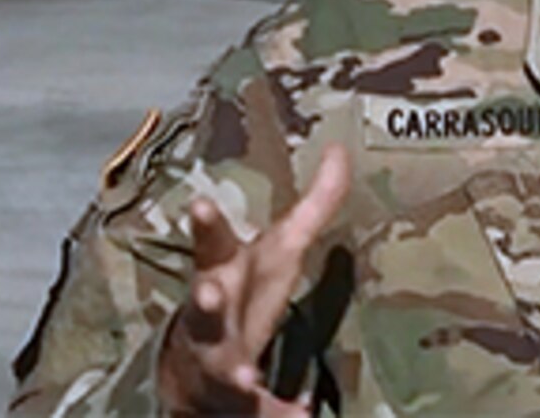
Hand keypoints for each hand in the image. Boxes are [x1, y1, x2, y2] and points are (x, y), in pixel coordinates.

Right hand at [158, 145, 350, 416]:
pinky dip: (276, 414)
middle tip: (206, 296)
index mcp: (223, 273)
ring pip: (220, 363)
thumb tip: (340, 148)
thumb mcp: (280, 246)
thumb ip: (314, 202)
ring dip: (233, 369)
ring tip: (244, 376)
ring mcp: (217, 358)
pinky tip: (299, 417)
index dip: (207, 225)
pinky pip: (255, 409)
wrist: (199, 366)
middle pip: (203, 306)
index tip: (202, 203)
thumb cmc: (247, 290)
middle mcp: (212, 316)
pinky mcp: (233, 398)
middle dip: (204, 301)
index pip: (212, 245)